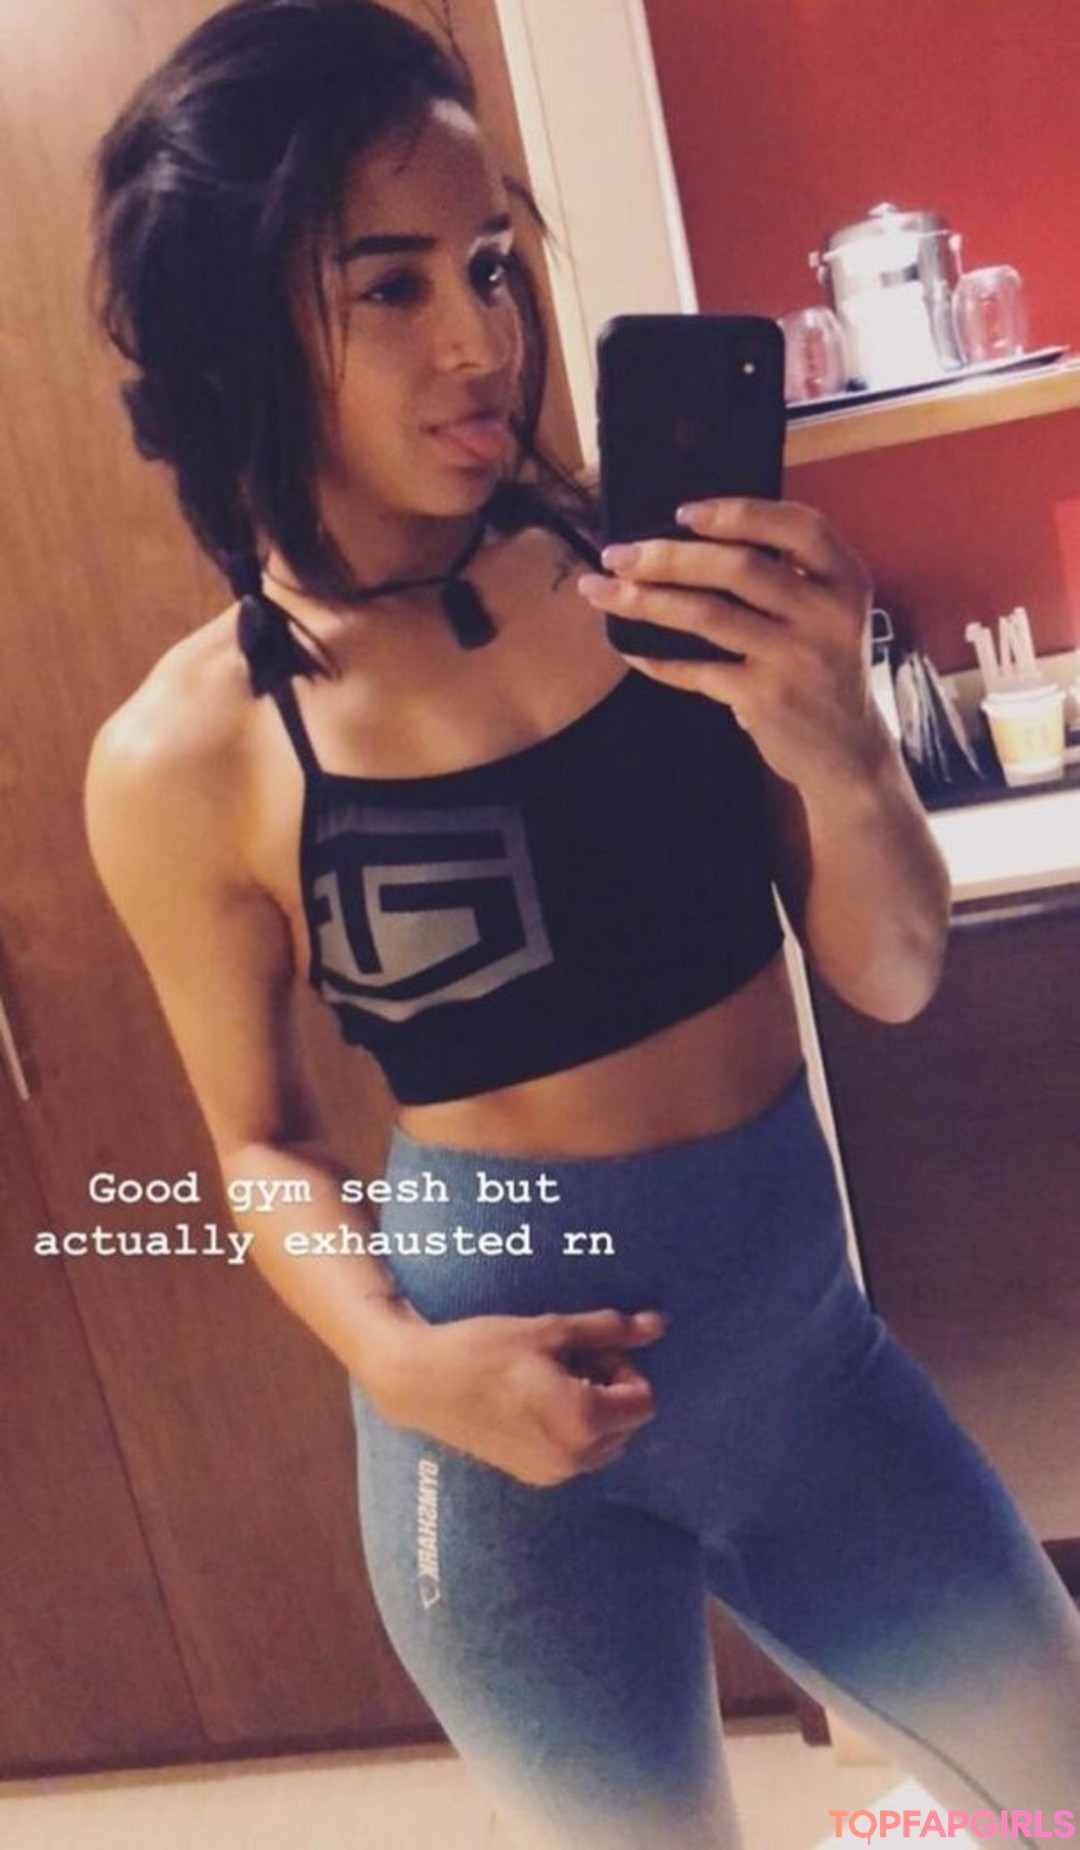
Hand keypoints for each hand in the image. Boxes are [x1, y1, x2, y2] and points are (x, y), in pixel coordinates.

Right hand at [372, 1306, 666, 1486]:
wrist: (422, 1382)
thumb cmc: (486, 1349)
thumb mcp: (552, 1330)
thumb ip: (610, 1330)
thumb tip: (660, 1324)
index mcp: (584, 1422)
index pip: (644, 1400)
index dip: (623, 1367)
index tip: (589, 1350)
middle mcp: (574, 1458)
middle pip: (627, 1423)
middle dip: (611, 1390)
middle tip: (568, 1361)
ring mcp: (553, 1473)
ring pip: (604, 1441)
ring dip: (593, 1410)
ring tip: (550, 1380)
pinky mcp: (533, 1477)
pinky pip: (576, 1454)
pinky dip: (571, 1428)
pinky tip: (533, 1402)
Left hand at [577, 497, 881, 795]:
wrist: (848, 753)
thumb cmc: (823, 669)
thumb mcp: (828, 615)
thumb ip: (785, 576)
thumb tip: (688, 542)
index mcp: (845, 580)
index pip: (799, 526)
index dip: (740, 512)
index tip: (683, 512)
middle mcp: (827, 615)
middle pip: (740, 568)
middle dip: (668, 556)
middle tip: (617, 553)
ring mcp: (796, 659)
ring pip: (709, 615)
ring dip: (646, 600)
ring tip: (601, 590)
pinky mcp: (766, 699)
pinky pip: (697, 670)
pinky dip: (658, 659)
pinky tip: (630, 648)